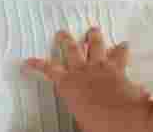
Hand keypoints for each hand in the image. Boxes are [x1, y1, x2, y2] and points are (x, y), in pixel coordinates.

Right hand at [25, 28, 152, 131]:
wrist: (123, 117)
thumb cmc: (99, 123)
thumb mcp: (82, 121)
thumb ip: (80, 113)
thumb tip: (83, 117)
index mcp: (68, 85)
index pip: (49, 70)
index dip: (37, 64)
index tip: (28, 61)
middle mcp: (82, 71)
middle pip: (71, 49)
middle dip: (65, 39)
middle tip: (61, 33)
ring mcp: (100, 66)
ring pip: (95, 44)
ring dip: (93, 36)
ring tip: (92, 31)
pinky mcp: (118, 67)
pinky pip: (120, 54)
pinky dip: (122, 49)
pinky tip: (124, 44)